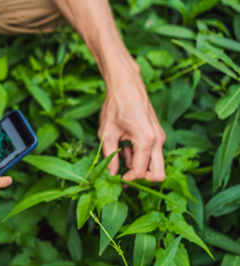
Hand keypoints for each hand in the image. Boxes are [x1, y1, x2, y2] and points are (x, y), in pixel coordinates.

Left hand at [98, 67, 165, 181]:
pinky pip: (152, 154)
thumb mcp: (107, 133)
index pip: (141, 172)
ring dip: (139, 168)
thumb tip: (112, 174)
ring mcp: (159, 137)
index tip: (116, 179)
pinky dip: (140, 158)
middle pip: (158, 174)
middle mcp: (157, 140)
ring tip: (119, 163)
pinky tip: (124, 153)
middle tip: (123, 178)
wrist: (126, 85)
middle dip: (141, 180)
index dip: (128, 180)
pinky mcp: (157, 135)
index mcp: (146, 140)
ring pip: (155, 165)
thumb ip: (110, 156)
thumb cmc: (116, 106)